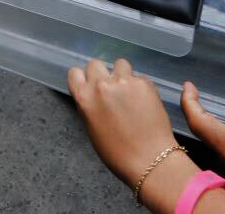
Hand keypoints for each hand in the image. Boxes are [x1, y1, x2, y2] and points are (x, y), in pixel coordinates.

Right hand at [67, 59, 180, 187]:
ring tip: (130, 93)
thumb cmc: (117, 153)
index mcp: (84, 98)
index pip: (75, 73)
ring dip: (123, 75)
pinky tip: (145, 103)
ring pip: (120, 64)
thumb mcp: (92, 128)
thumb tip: (94, 95)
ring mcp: (124, 81)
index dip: (83, 79)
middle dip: (102, 74)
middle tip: (111, 89)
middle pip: (95, 64)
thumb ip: (90, 106)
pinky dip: (140, 86)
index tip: (90, 85)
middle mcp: (101, 85)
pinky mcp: (144, 83)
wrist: (149, 159)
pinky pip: (139, 77)